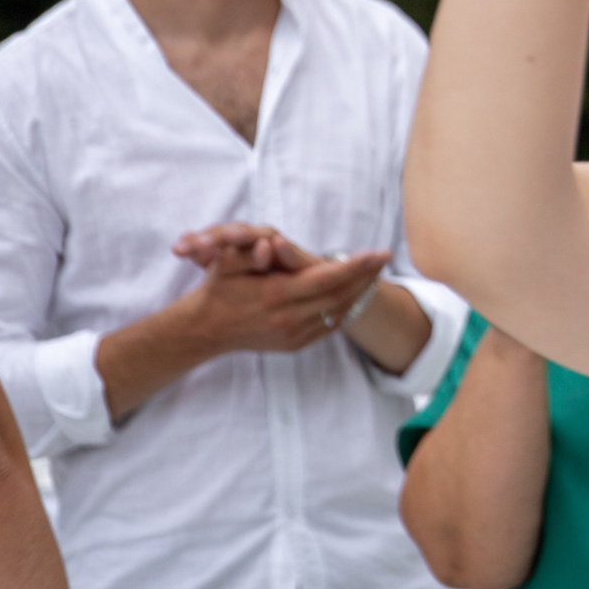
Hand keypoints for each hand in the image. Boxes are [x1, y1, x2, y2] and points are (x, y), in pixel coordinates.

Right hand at [169, 222, 387, 354]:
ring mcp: (292, 335)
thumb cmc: (217, 290)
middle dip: (366, 276)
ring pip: (337, 313)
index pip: (328, 278)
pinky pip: (328, 328)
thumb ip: (253, 253)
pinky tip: (354, 296)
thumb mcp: (229, 264)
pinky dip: (344, 311)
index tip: (379, 253)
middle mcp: (288, 318)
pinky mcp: (293, 345)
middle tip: (384, 259)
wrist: (204, 331)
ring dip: (359, 293)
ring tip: (375, 274)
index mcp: (276, 294)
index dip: (357, 266)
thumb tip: (275, 243)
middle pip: (340, 295)